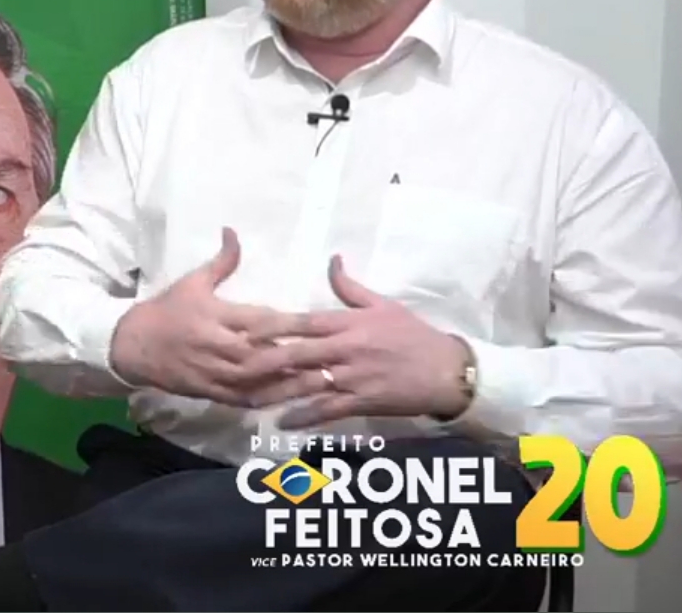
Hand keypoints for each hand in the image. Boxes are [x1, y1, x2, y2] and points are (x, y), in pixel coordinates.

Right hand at [109, 228, 306, 406]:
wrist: (131, 346)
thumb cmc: (166, 310)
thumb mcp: (192, 282)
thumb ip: (221, 261)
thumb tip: (233, 231)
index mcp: (214, 316)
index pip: (259, 321)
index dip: (291, 324)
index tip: (320, 322)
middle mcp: (217, 347)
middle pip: (264, 355)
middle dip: (297, 357)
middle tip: (332, 357)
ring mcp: (214, 373)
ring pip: (259, 382)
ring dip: (290, 382)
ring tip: (324, 380)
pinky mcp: (211, 392)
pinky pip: (245, 400)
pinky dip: (270, 400)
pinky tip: (295, 400)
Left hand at [238, 255, 474, 427]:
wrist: (447, 371)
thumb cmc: (413, 335)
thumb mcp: (383, 304)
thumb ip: (350, 287)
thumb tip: (331, 259)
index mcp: (350, 323)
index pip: (304, 321)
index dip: (272, 325)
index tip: (243, 328)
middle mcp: (347, 349)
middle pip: (299, 352)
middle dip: (265, 358)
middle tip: (235, 363)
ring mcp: (354, 378)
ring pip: (308, 384)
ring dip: (277, 390)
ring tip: (247, 394)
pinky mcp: (362, 402)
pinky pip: (328, 410)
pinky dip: (305, 416)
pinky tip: (282, 421)